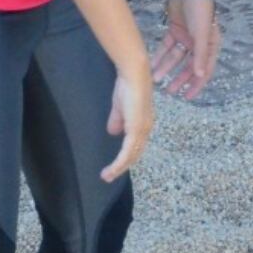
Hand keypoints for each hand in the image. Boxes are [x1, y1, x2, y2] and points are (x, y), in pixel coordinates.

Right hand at [101, 62, 154, 181]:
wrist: (133, 76)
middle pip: (134, 154)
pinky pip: (127, 152)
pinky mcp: (136, 130)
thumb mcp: (120, 107)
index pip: (136, 146)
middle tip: (108, 176)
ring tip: (106, 176)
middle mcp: (146, 130)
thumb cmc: (127, 87)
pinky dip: (119, 163)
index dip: (126, 157)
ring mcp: (142, 131)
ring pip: (131, 156)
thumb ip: (117, 120)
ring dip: (118, 168)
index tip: (115, 166)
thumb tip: (113, 132)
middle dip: (121, 167)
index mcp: (144, 125)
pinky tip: (111, 169)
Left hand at [151, 0, 221, 100]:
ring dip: (167, 68)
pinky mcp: (175, 30)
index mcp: (210, 46)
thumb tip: (200, 76)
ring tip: (156, 79)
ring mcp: (186, 37)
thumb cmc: (200, 10)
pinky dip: (160, 55)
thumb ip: (200, 55)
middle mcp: (199, 44)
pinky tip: (152, 64)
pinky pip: (167, 47)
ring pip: (175, 58)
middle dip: (179, 79)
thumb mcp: (201, 33)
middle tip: (170, 92)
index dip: (197, 85)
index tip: (188, 97)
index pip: (204, 71)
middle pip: (189, 66)